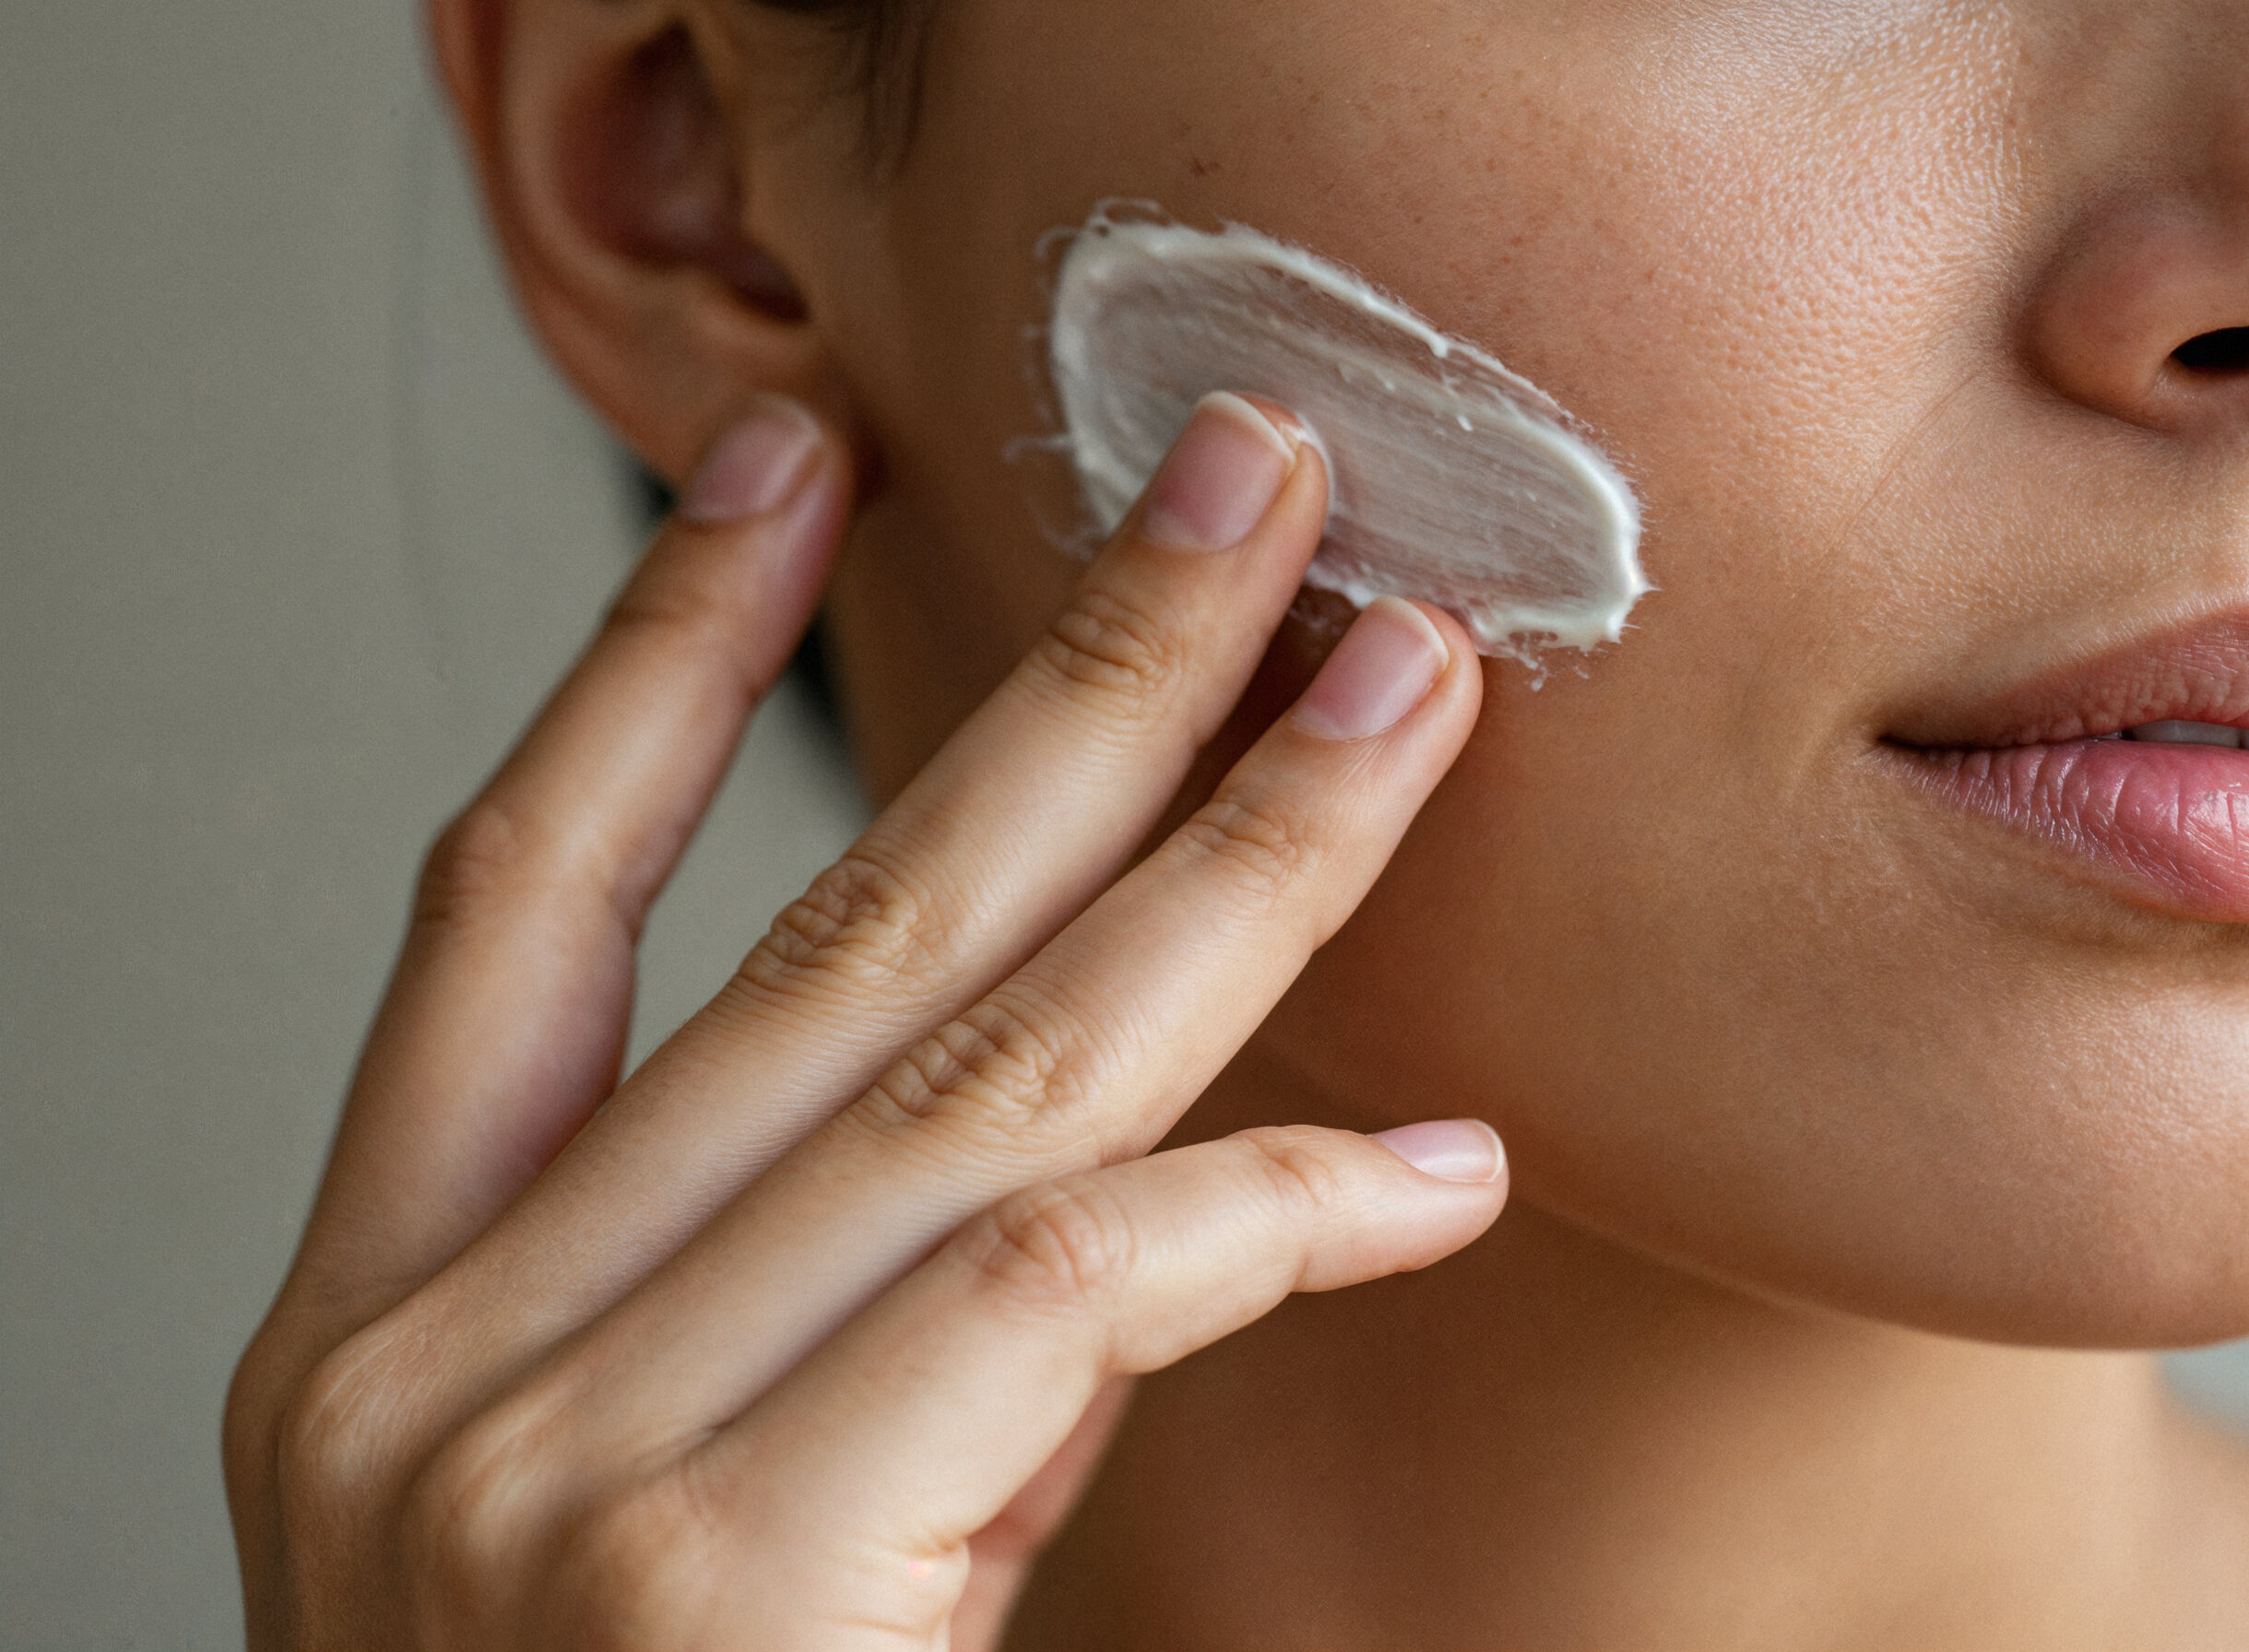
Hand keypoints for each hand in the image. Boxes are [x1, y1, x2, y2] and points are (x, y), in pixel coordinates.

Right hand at [224, 390, 1504, 1648]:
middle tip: (1242, 488)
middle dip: (1060, 674)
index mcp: (380, 1325)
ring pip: (979, 1059)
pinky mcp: (719, 1579)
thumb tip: (1082, 1146)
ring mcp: (549, 1465)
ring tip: (1396, 694)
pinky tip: (1436, 1168)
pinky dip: (1265, 1213)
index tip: (786, 464)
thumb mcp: (659, 1533)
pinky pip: (1059, 1289)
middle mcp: (433, 1363)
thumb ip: (815, 1326)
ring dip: (1227, 856)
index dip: (653, 661)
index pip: (508, 900)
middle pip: (818, 925)